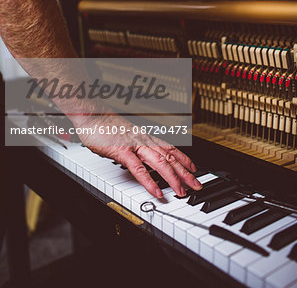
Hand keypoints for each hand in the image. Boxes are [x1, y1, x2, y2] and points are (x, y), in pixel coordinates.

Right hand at [77, 115, 201, 198]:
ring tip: (182, 191)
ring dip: (173, 178)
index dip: (183, 158)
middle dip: (185, 172)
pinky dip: (149, 181)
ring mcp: (134, 146)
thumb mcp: (125, 133)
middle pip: (169, 157)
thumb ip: (134, 144)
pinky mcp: (122, 152)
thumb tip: (139, 154)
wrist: (92, 114)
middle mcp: (144, 140)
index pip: (169, 147)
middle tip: (196, 184)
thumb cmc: (104, 124)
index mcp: (144, 136)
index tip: (193, 168)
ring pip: (159, 163)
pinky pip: (138, 169)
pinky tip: (157, 191)